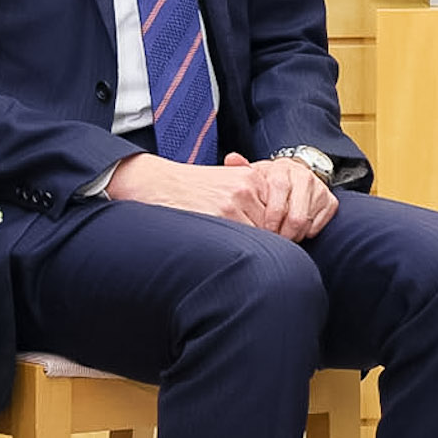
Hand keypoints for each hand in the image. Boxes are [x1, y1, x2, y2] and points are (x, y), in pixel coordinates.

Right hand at [106, 152, 335, 241]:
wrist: (155, 182)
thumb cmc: (190, 187)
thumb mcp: (226, 181)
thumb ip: (251, 198)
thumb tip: (275, 231)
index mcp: (253, 178)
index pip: (281, 213)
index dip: (279, 234)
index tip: (273, 246)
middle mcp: (247, 188)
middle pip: (275, 227)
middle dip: (271, 245)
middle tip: (261, 260)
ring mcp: (233, 202)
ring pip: (260, 237)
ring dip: (255, 251)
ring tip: (243, 260)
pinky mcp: (218, 216)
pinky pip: (241, 242)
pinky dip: (238, 252)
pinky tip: (228, 255)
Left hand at [224, 153, 337, 242]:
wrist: (295, 178)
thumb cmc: (269, 181)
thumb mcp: (255, 175)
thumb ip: (241, 169)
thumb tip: (231, 158)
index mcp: (283, 169)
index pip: (279, 197)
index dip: (271, 218)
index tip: (264, 231)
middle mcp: (304, 176)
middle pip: (296, 216)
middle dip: (283, 233)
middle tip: (273, 240)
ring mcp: (320, 189)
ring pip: (307, 223)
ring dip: (293, 235)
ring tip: (282, 237)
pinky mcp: (331, 202)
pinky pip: (318, 226)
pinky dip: (306, 233)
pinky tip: (295, 231)